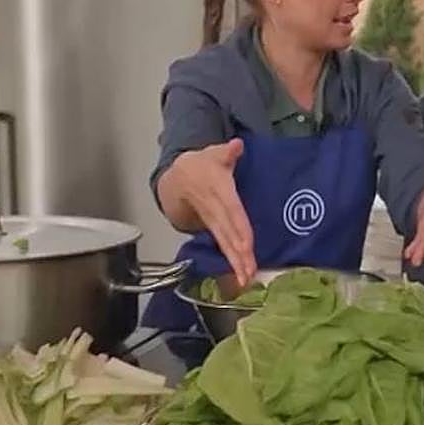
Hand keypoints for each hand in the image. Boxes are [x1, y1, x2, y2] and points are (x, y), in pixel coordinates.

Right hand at [166, 139, 255, 285]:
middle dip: (238, 253)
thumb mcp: (213, 154)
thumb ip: (227, 152)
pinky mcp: (214, 228)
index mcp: (218, 191)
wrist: (175, 179)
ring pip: (225, 243)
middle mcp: (216, 210)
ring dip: (236, 262)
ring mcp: (213, 221)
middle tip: (248, 272)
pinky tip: (242, 275)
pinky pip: (224, 245)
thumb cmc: (201, 165)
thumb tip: (237, 145)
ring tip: (246, 279)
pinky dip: (233, 261)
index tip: (246, 243)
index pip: (230, 210)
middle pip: (228, 233)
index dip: (238, 227)